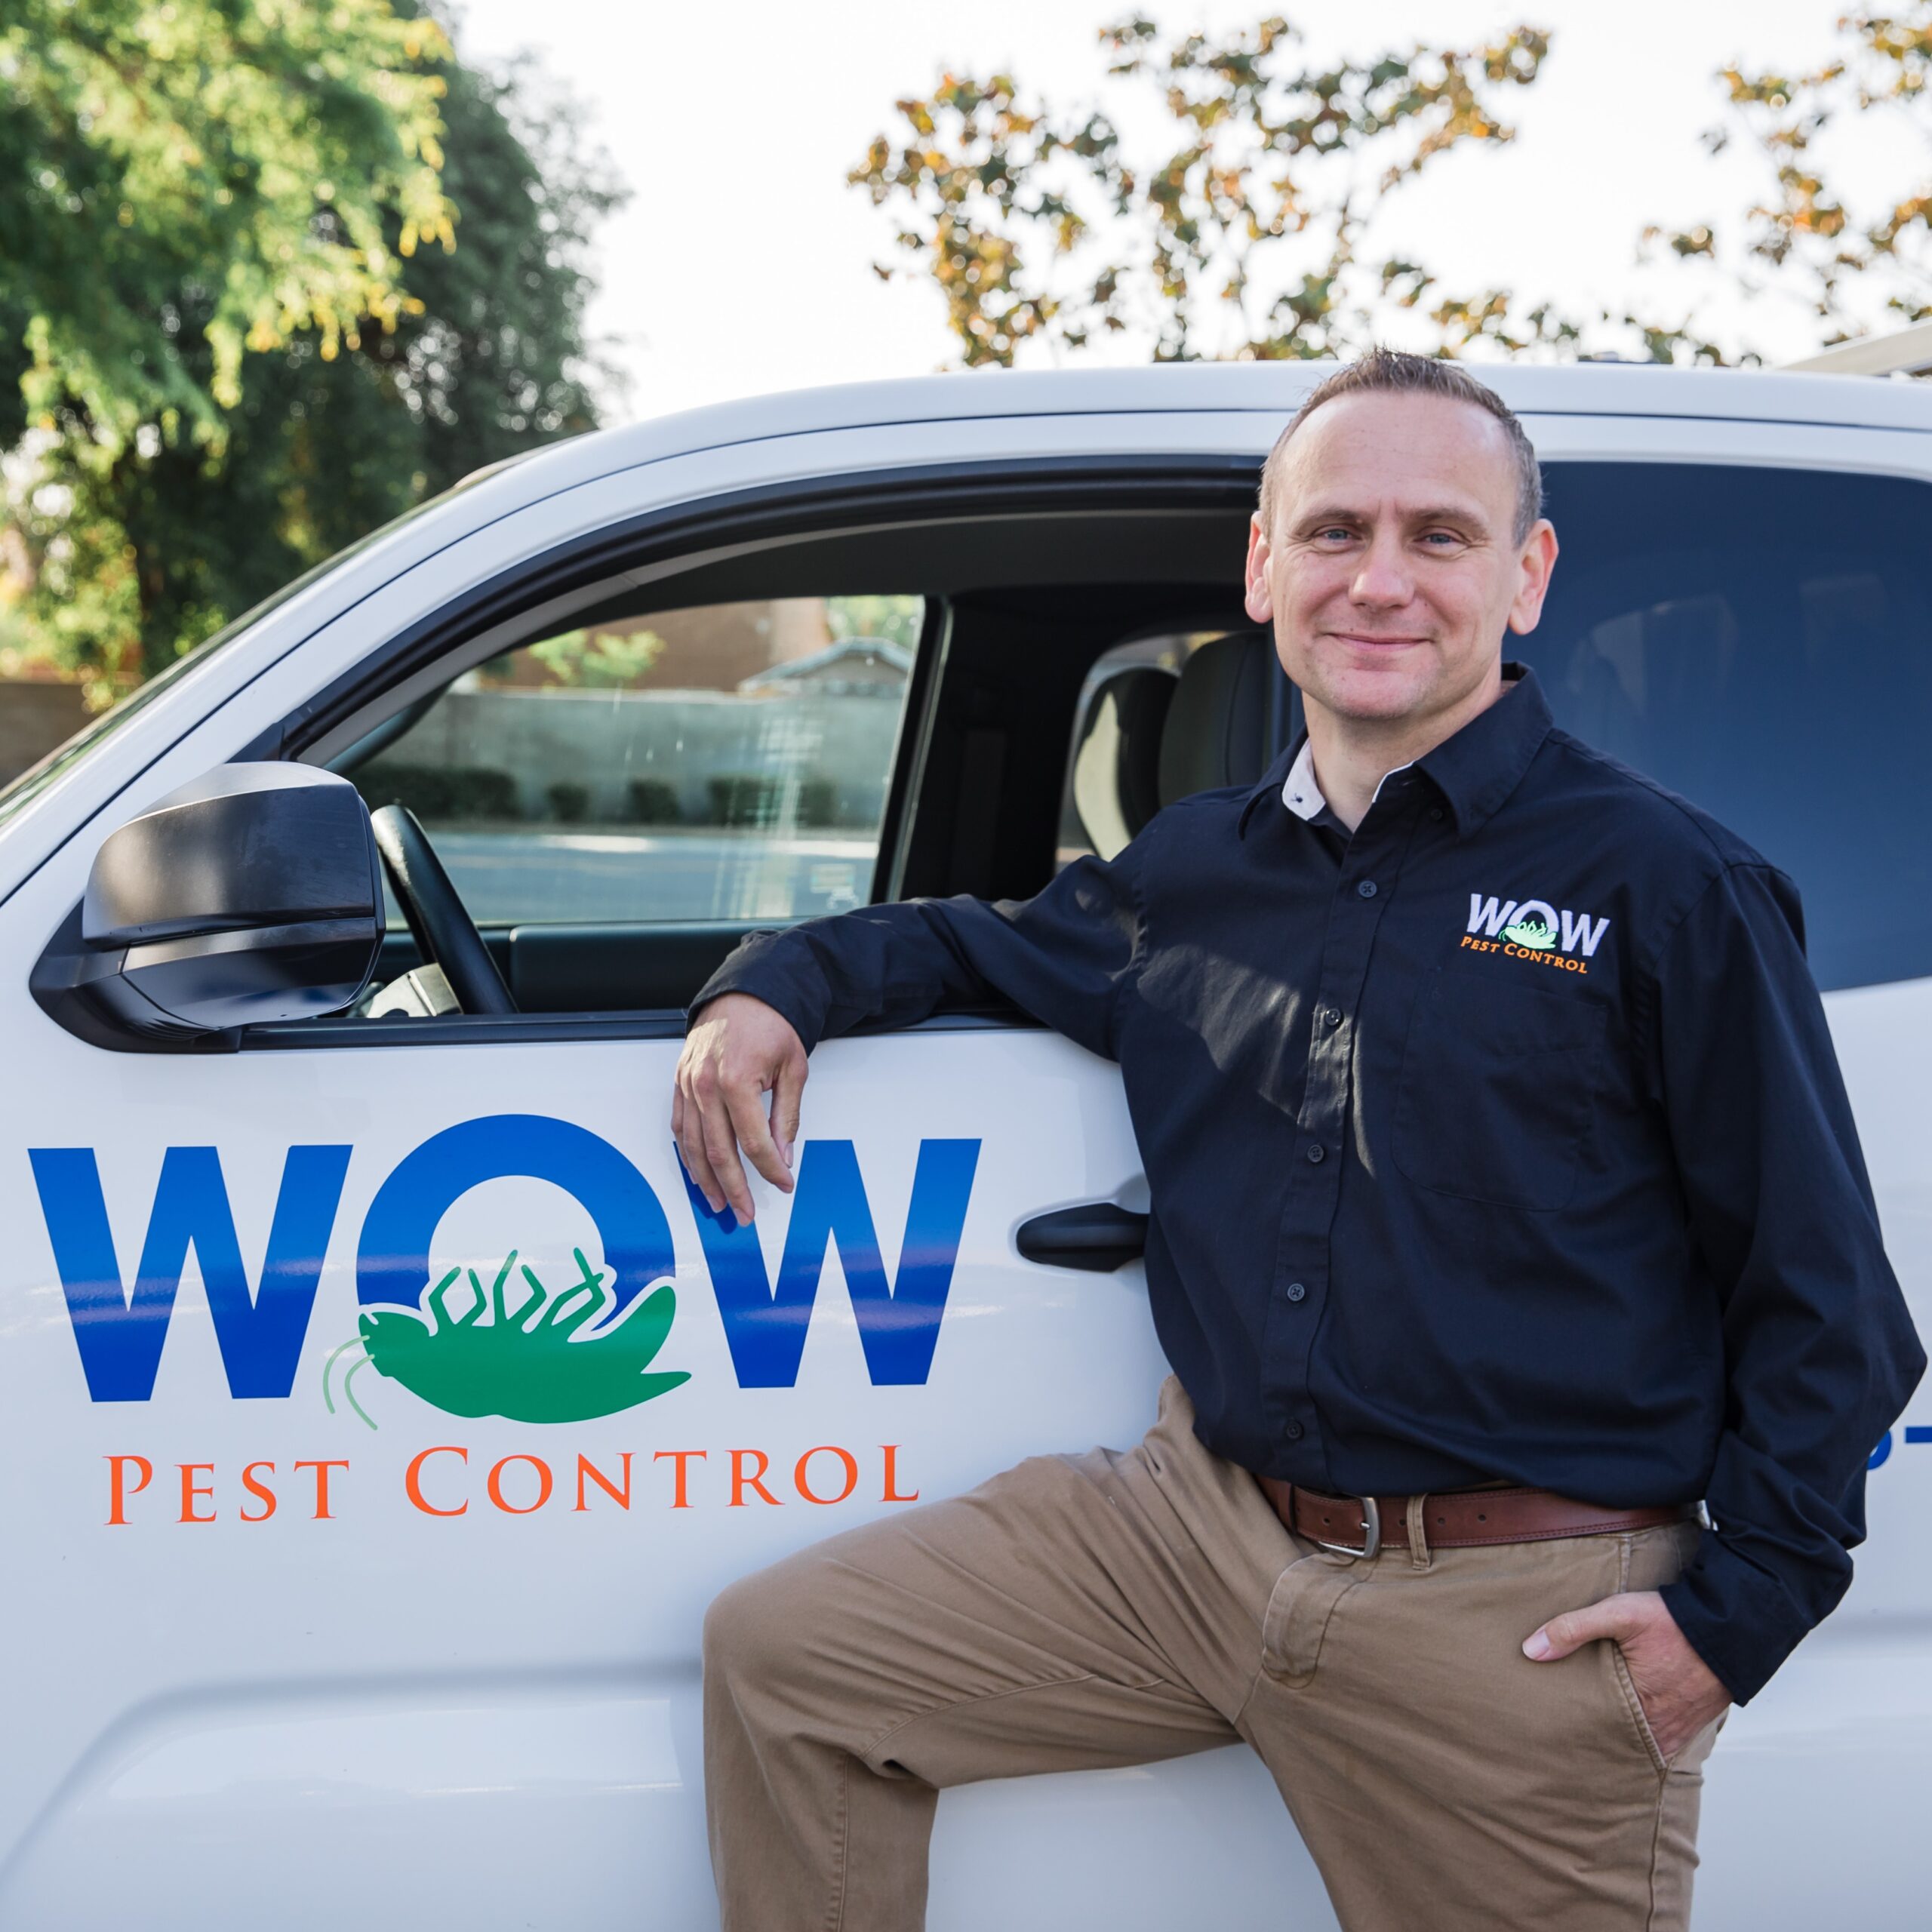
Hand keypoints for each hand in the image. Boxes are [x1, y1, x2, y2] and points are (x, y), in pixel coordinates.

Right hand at [673, 994, 808, 1224]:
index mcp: (737, 1080)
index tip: (784, 1185)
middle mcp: (706, 1085)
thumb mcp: (794, 1069)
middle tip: (745, 1213)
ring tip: (719, 1203)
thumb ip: (786, 1117)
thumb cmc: (771, 1027)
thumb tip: (783, 1158)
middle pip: (718, 1151)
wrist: (745, 994)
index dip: (769, 1169)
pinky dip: (688, 1154)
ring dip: (706, 1179)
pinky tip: (699, 1173)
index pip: (753, 1141)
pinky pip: (680, 1127)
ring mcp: (688, 1084)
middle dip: (735, 1187)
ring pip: (693, 1145)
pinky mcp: (679, 1083)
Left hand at [1522, 1589, 1729, 1762]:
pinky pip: (1664, 1738)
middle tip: (1565, 1747)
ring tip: (1590, 1741)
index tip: (1552, 1740)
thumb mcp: (1618, 1615)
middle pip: (1620, 1745)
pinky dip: (1645, 1737)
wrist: (1730, 1623)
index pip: (1599, 1736)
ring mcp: (1681, 1727)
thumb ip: (1573, 1629)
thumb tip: (1531, 1650)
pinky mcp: (1693, 1720)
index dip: (1576, 1738)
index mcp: (1641, 1708)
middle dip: (1596, 1746)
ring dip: (1621, 1742)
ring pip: (1643, 1745)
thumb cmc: (1672, 1620)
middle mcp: (1663, 1727)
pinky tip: (1625, 1730)